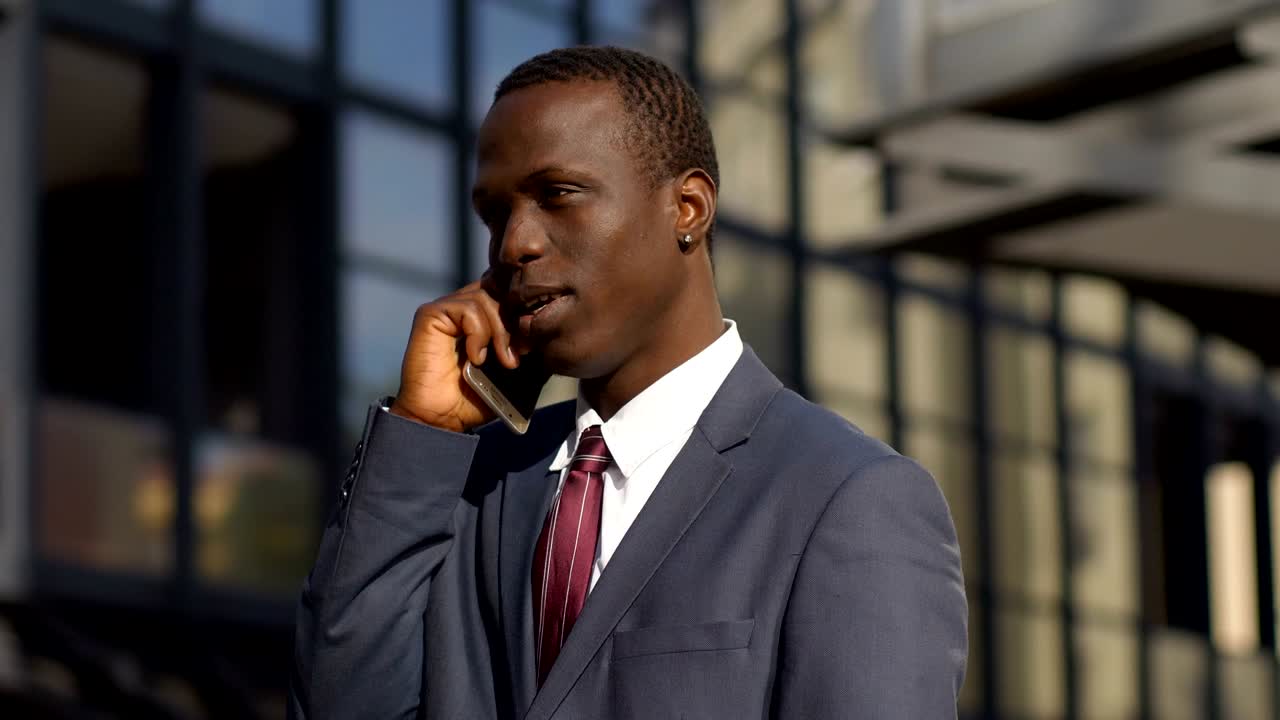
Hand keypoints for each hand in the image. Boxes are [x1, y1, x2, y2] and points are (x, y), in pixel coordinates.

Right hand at [389, 277, 520, 432]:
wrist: (443, 418)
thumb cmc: (476, 396)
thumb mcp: (516, 370)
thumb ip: (530, 347)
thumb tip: (555, 331)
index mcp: (483, 314)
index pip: (509, 291)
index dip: (525, 310)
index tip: (534, 342)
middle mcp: (464, 306)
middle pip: (500, 291)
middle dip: (516, 321)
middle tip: (524, 352)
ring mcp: (447, 309)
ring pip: (486, 298)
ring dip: (500, 331)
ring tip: (503, 361)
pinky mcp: (431, 315)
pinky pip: (466, 309)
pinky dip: (478, 333)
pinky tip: (476, 358)